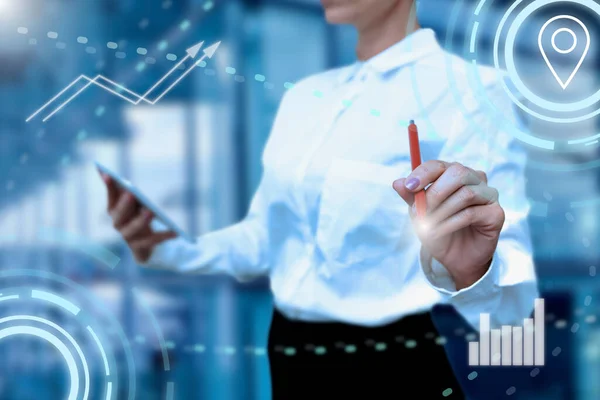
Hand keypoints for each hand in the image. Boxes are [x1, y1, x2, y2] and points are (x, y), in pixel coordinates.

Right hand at [100, 171, 175, 262]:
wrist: (144, 246)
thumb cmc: (139, 218)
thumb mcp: (136, 205)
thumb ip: (127, 194)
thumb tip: (122, 180)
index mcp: (115, 212)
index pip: (110, 198)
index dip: (109, 188)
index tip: (109, 175)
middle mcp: (118, 225)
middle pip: (119, 215)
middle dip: (124, 204)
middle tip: (130, 194)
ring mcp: (128, 238)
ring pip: (133, 229)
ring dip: (140, 220)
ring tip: (149, 211)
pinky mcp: (139, 248)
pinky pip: (152, 241)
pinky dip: (163, 236)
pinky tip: (175, 232)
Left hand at [393, 161, 504, 289]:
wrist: (455, 258)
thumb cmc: (438, 229)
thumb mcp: (420, 213)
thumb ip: (411, 197)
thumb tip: (397, 182)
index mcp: (453, 174)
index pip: (439, 165)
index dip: (423, 174)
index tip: (409, 187)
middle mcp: (474, 179)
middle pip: (458, 172)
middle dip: (435, 192)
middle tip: (421, 211)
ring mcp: (488, 194)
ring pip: (466, 193)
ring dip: (442, 212)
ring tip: (429, 226)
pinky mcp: (496, 213)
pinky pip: (472, 212)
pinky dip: (451, 223)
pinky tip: (440, 232)